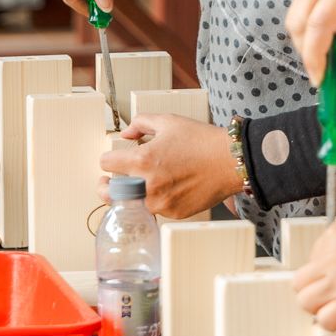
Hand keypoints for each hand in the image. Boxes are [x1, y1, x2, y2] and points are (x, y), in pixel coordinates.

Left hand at [98, 114, 241, 218]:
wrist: (230, 161)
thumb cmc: (201, 140)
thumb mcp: (168, 121)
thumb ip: (140, 124)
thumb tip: (125, 134)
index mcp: (142, 160)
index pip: (106, 164)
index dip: (108, 158)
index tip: (111, 160)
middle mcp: (148, 185)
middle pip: (110, 193)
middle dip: (108, 186)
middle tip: (109, 183)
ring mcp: (161, 203)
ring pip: (133, 204)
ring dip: (133, 195)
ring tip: (144, 184)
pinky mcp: (174, 213)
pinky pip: (155, 210)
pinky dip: (156, 201)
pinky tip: (167, 188)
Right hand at [285, 0, 335, 85]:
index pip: (318, 24)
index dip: (314, 56)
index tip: (320, 79)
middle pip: (298, 22)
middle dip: (307, 52)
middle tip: (324, 72)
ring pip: (294, 17)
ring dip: (306, 42)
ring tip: (328, 57)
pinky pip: (300, 9)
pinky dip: (308, 30)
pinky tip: (327, 40)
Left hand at [293, 207, 335, 329]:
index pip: (313, 255)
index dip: (323, 267)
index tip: (334, 272)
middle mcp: (330, 258)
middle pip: (301, 280)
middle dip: (312, 287)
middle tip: (326, 291)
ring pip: (306, 302)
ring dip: (318, 305)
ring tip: (333, 306)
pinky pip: (326, 320)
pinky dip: (332, 322)